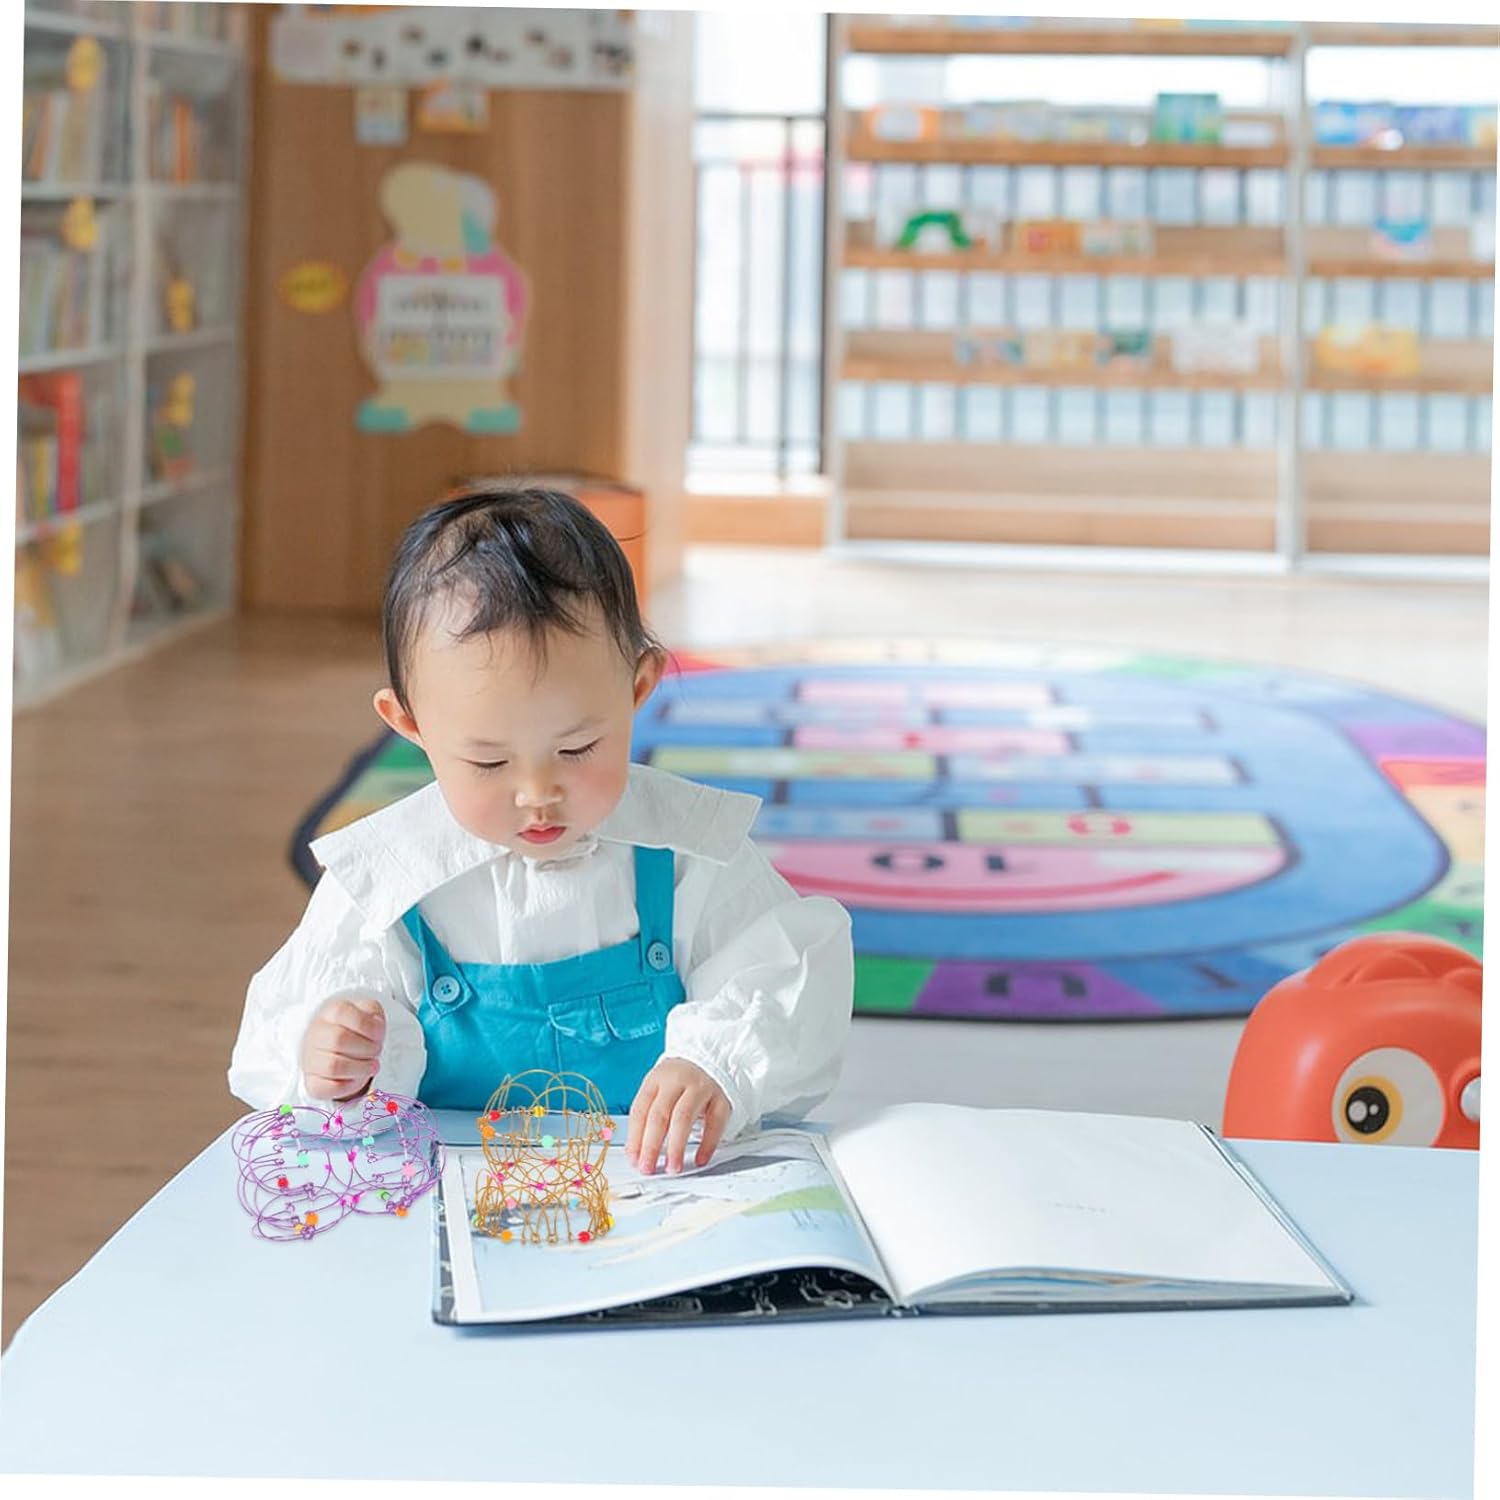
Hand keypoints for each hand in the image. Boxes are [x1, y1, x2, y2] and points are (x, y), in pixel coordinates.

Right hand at [300, 997, 385, 1101]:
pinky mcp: (312, 1082)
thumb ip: (373, 1012)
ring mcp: (310, 1059)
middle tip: (376, 1051)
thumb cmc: (355, 1029)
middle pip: (338, 1040)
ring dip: (361, 1068)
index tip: (378, 1034)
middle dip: (367, 1048)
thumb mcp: (368, 1011)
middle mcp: (315, 1034)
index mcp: (329, 1013)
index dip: (366, 1026)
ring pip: (333, 1066)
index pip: (341, 1012)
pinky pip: (326, 1088)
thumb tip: (375, 1026)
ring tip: (371, 1066)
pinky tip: (355, 1077)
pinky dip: (348, 1086)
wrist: (337, 1047)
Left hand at [625, 1059, 731, 1175]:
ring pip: (684, 1117)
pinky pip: (714, 1123)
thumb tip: (638, 1155)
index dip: (635, 1138)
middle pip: (660, 1114)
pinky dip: (707, 1143)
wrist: (708, 1063)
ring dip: (676, 1146)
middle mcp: (677, 1081)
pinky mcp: (720, 1099)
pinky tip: (700, 1159)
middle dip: (651, 1145)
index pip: (640, 1110)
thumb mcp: (658, 1092)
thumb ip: (647, 1119)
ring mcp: (700, 1088)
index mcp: (655, 1080)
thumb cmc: (678, 1085)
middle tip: (648, 1168)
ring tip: (673, 1167)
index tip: (634, 1161)